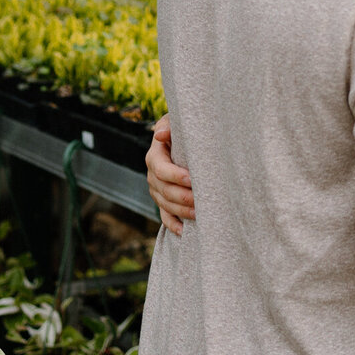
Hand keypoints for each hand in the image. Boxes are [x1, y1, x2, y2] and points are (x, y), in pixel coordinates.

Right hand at [147, 115, 195, 234]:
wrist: (181, 141)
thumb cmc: (181, 130)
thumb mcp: (175, 122)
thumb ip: (169, 126)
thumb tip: (161, 134)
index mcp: (154, 157)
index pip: (161, 169)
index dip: (176, 176)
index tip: (193, 180)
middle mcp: (153, 176)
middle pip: (164, 190)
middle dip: (183, 197)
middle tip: (202, 200)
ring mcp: (157, 191)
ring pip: (165, 205)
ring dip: (182, 211)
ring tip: (200, 214)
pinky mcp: (163, 202)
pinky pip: (165, 216)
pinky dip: (173, 225)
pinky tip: (185, 231)